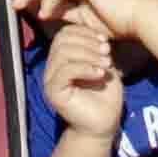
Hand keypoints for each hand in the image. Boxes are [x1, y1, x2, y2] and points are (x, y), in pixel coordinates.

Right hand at [38, 17, 123, 134]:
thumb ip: (97, 50)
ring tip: (106, 64)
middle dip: (87, 42)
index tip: (105, 41)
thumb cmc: (105, 95)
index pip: (65, 34)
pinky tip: (100, 73)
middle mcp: (52, 67)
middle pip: (62, 40)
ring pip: (63, 53)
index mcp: (62, 58)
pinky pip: (64, 72)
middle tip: (107, 52)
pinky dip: (84, 68)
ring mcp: (50, 79)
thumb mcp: (104, 66)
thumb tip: (98, 33)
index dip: (85, 32)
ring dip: (88, 55)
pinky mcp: (53, 92)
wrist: (103, 123)